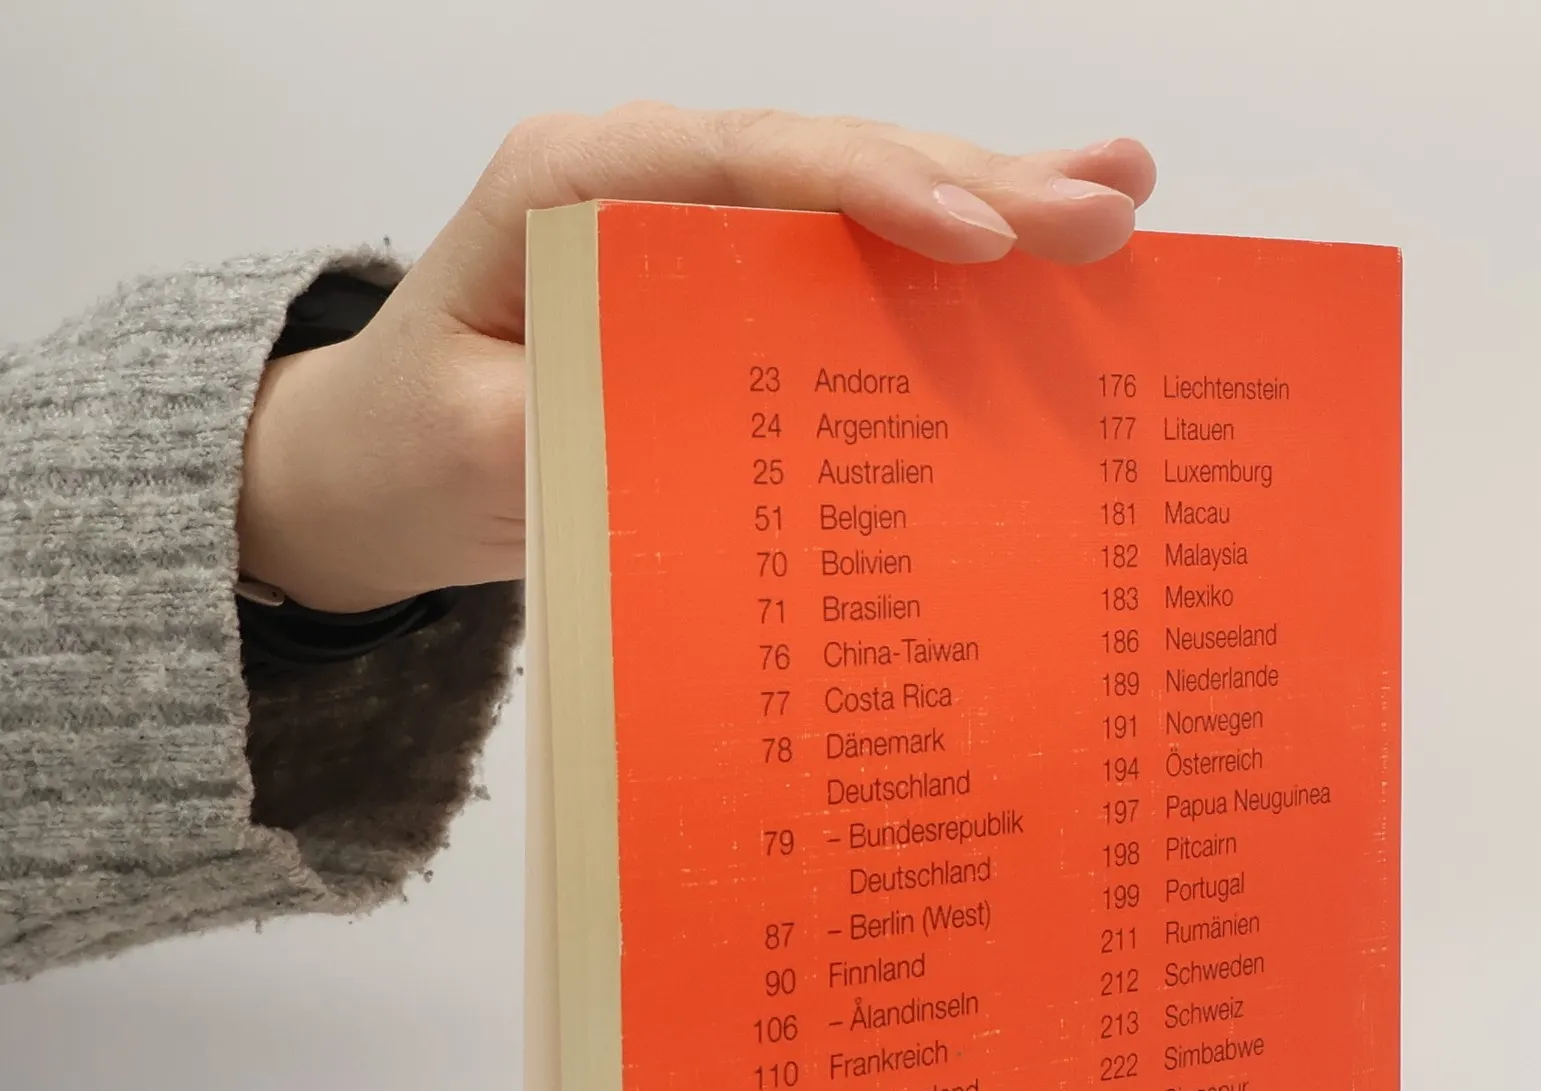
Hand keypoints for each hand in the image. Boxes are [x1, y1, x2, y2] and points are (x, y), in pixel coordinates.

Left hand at [237, 105, 1156, 611]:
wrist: (390, 455)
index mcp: (572, 186)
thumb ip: (589, 428)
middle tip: (1107, 210)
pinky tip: (1045, 240)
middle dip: (975, 181)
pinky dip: (954, 259)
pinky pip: (856, 259)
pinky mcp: (738, 280)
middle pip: (829, 159)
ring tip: (1122, 196)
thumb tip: (731, 441)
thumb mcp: (479, 450)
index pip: (737, 160)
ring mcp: (702, 225)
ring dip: (995, 197)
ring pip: (863, 194)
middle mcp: (649, 179)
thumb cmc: (422, 442)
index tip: (975, 235)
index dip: (865, 188)